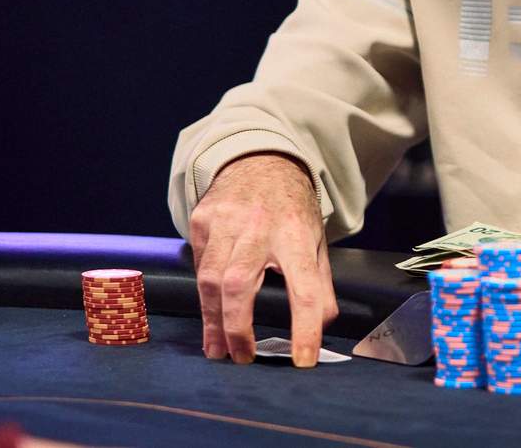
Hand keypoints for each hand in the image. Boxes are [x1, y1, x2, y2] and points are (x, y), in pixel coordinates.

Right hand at [188, 152, 338, 366]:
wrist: (260, 160)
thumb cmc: (291, 207)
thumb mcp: (316, 239)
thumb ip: (319, 283)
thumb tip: (321, 325)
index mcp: (297, 234)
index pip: (305, 287)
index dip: (305, 327)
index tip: (303, 359)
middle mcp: (259, 226)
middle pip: (239, 284)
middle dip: (237, 328)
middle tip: (242, 358)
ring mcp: (226, 221)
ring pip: (210, 280)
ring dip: (213, 321)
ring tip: (219, 350)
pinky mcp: (202, 220)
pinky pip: (199, 266)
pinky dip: (204, 294)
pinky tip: (210, 310)